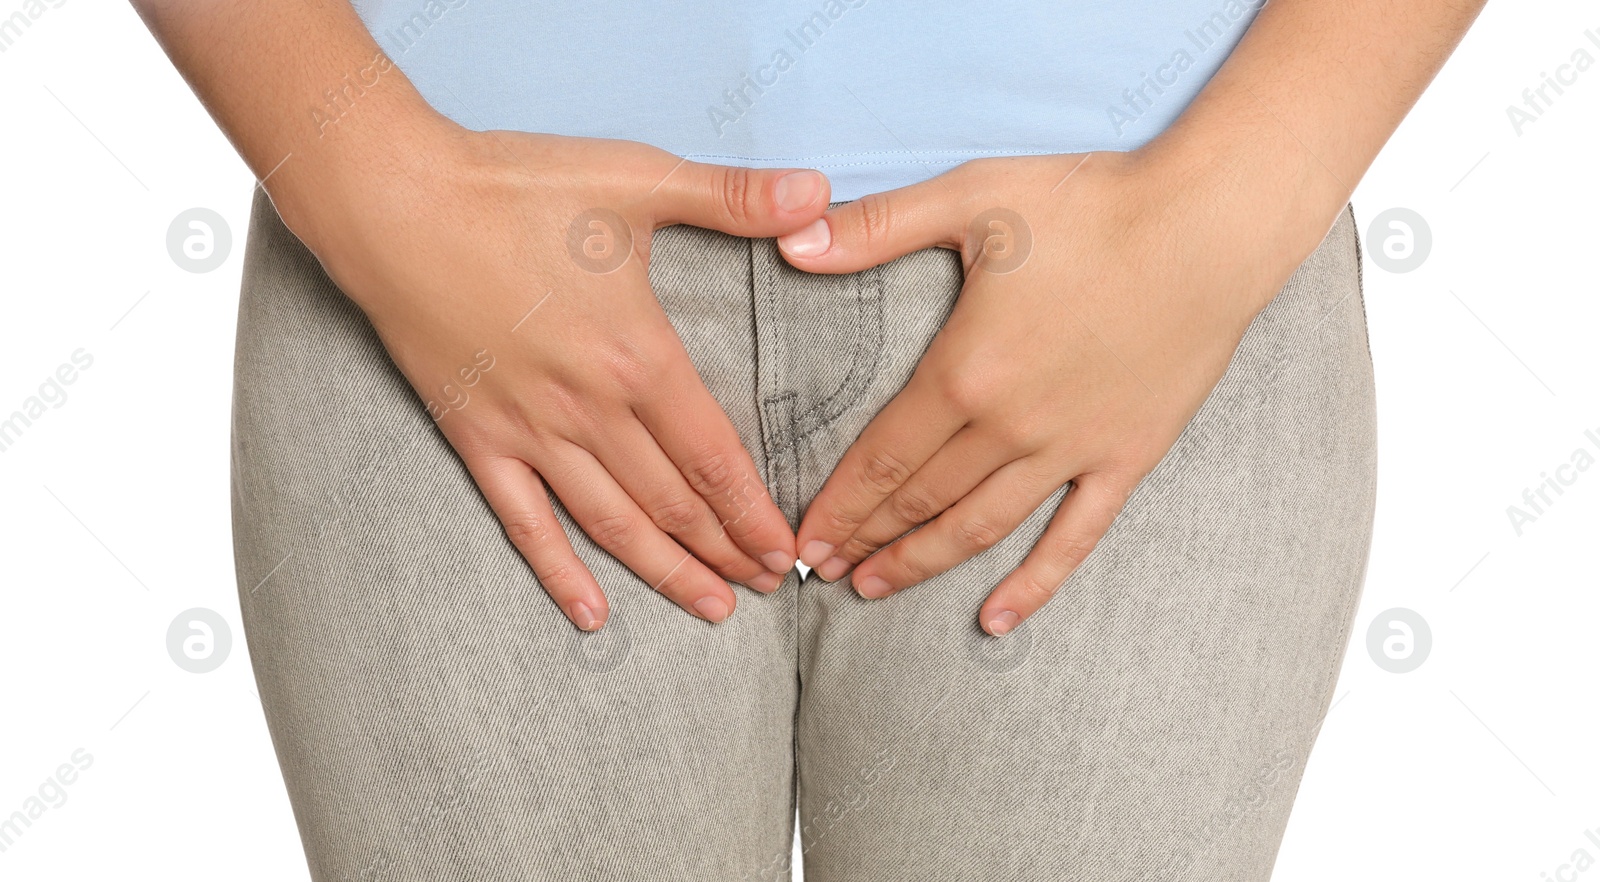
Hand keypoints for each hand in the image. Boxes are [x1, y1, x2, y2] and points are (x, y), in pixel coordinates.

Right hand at [275, 123, 830, 630]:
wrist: (392, 203)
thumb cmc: (513, 187)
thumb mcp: (637, 178)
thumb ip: (737, 195)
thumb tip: (822, 191)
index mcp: (638, 356)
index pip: (714, 458)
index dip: (755, 514)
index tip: (788, 553)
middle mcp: (590, 410)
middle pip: (674, 503)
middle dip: (727, 552)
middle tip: (768, 588)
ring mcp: (530, 432)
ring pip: (613, 524)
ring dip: (667, 572)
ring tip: (712, 608)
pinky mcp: (476, 437)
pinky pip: (524, 522)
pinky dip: (559, 572)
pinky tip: (591, 614)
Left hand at [777, 149, 1321, 634]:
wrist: (1212, 226)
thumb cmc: (1092, 203)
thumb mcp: (972, 197)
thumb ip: (876, 226)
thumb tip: (790, 238)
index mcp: (964, 371)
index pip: (880, 460)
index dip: (836, 507)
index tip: (803, 540)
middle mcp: (1011, 426)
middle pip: (919, 501)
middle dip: (863, 540)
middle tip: (820, 572)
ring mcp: (1071, 450)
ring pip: (979, 527)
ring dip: (921, 563)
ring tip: (874, 589)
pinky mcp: (1125, 457)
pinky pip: (1074, 537)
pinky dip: (1034, 585)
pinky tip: (996, 621)